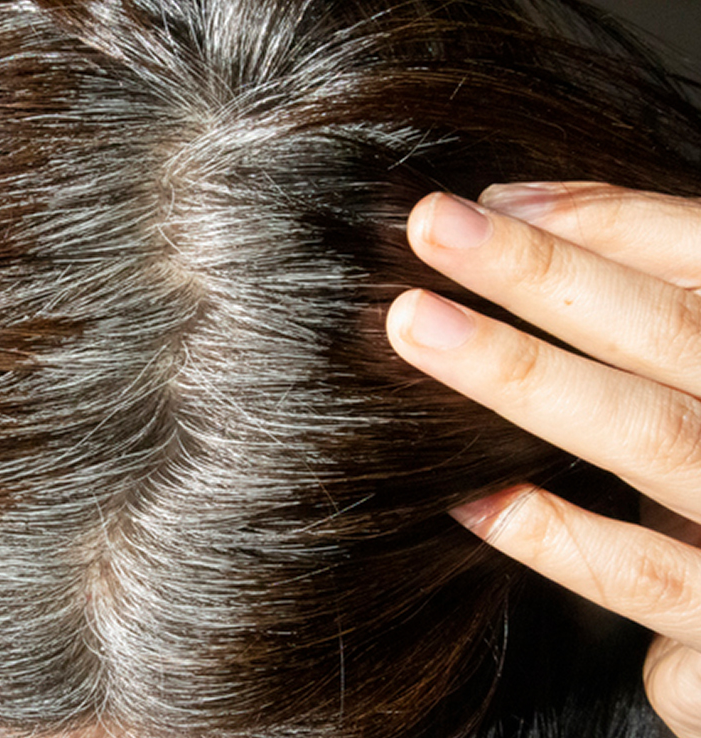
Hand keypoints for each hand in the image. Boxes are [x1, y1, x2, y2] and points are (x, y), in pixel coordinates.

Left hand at [387, 184, 700, 736]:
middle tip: (431, 223)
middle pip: (677, 331)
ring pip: (655, 436)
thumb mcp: (693, 375)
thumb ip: (642, 292)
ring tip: (418, 326)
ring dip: (528, 376)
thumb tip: (513, 203)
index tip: (487, 201)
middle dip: (548, 275)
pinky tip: (470, 497)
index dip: (606, 223)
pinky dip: (558, 536)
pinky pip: (648, 580)